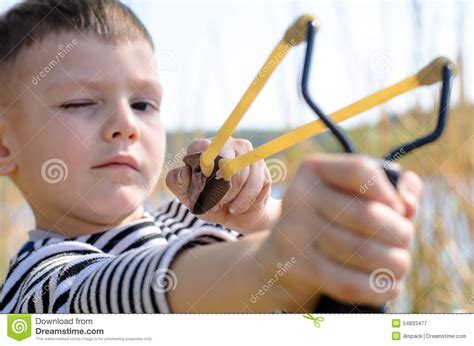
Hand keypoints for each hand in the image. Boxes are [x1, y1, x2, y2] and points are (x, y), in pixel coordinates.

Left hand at [166, 137, 279, 233]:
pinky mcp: (260, 166)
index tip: (202, 182)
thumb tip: (184, 171)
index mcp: (204, 147)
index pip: (200, 146)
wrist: (239, 215)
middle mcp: (227, 144)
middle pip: (223, 160)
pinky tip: (237, 207)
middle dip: (218, 187)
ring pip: (239, 174)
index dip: (202, 164)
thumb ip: (177, 183)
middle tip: (215, 202)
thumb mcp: (188, 196)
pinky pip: (253, 184)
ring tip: (226, 205)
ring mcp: (246, 153)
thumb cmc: (210, 202)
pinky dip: (243, 201)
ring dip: (231, 196)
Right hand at [254, 153, 422, 311]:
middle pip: (367, 215)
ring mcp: (293, 231)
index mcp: (314, 170)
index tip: (401, 209)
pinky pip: (346, 281)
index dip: (390, 191)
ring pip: (362, 251)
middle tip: (404, 243)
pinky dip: (376, 288)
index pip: (360, 170)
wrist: (283, 258)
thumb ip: (388, 190)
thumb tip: (410, 202)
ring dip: (394, 263)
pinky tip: (390, 288)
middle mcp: (299, 196)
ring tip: (399, 266)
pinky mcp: (294, 265)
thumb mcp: (351, 197)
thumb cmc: (330, 222)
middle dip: (400, 234)